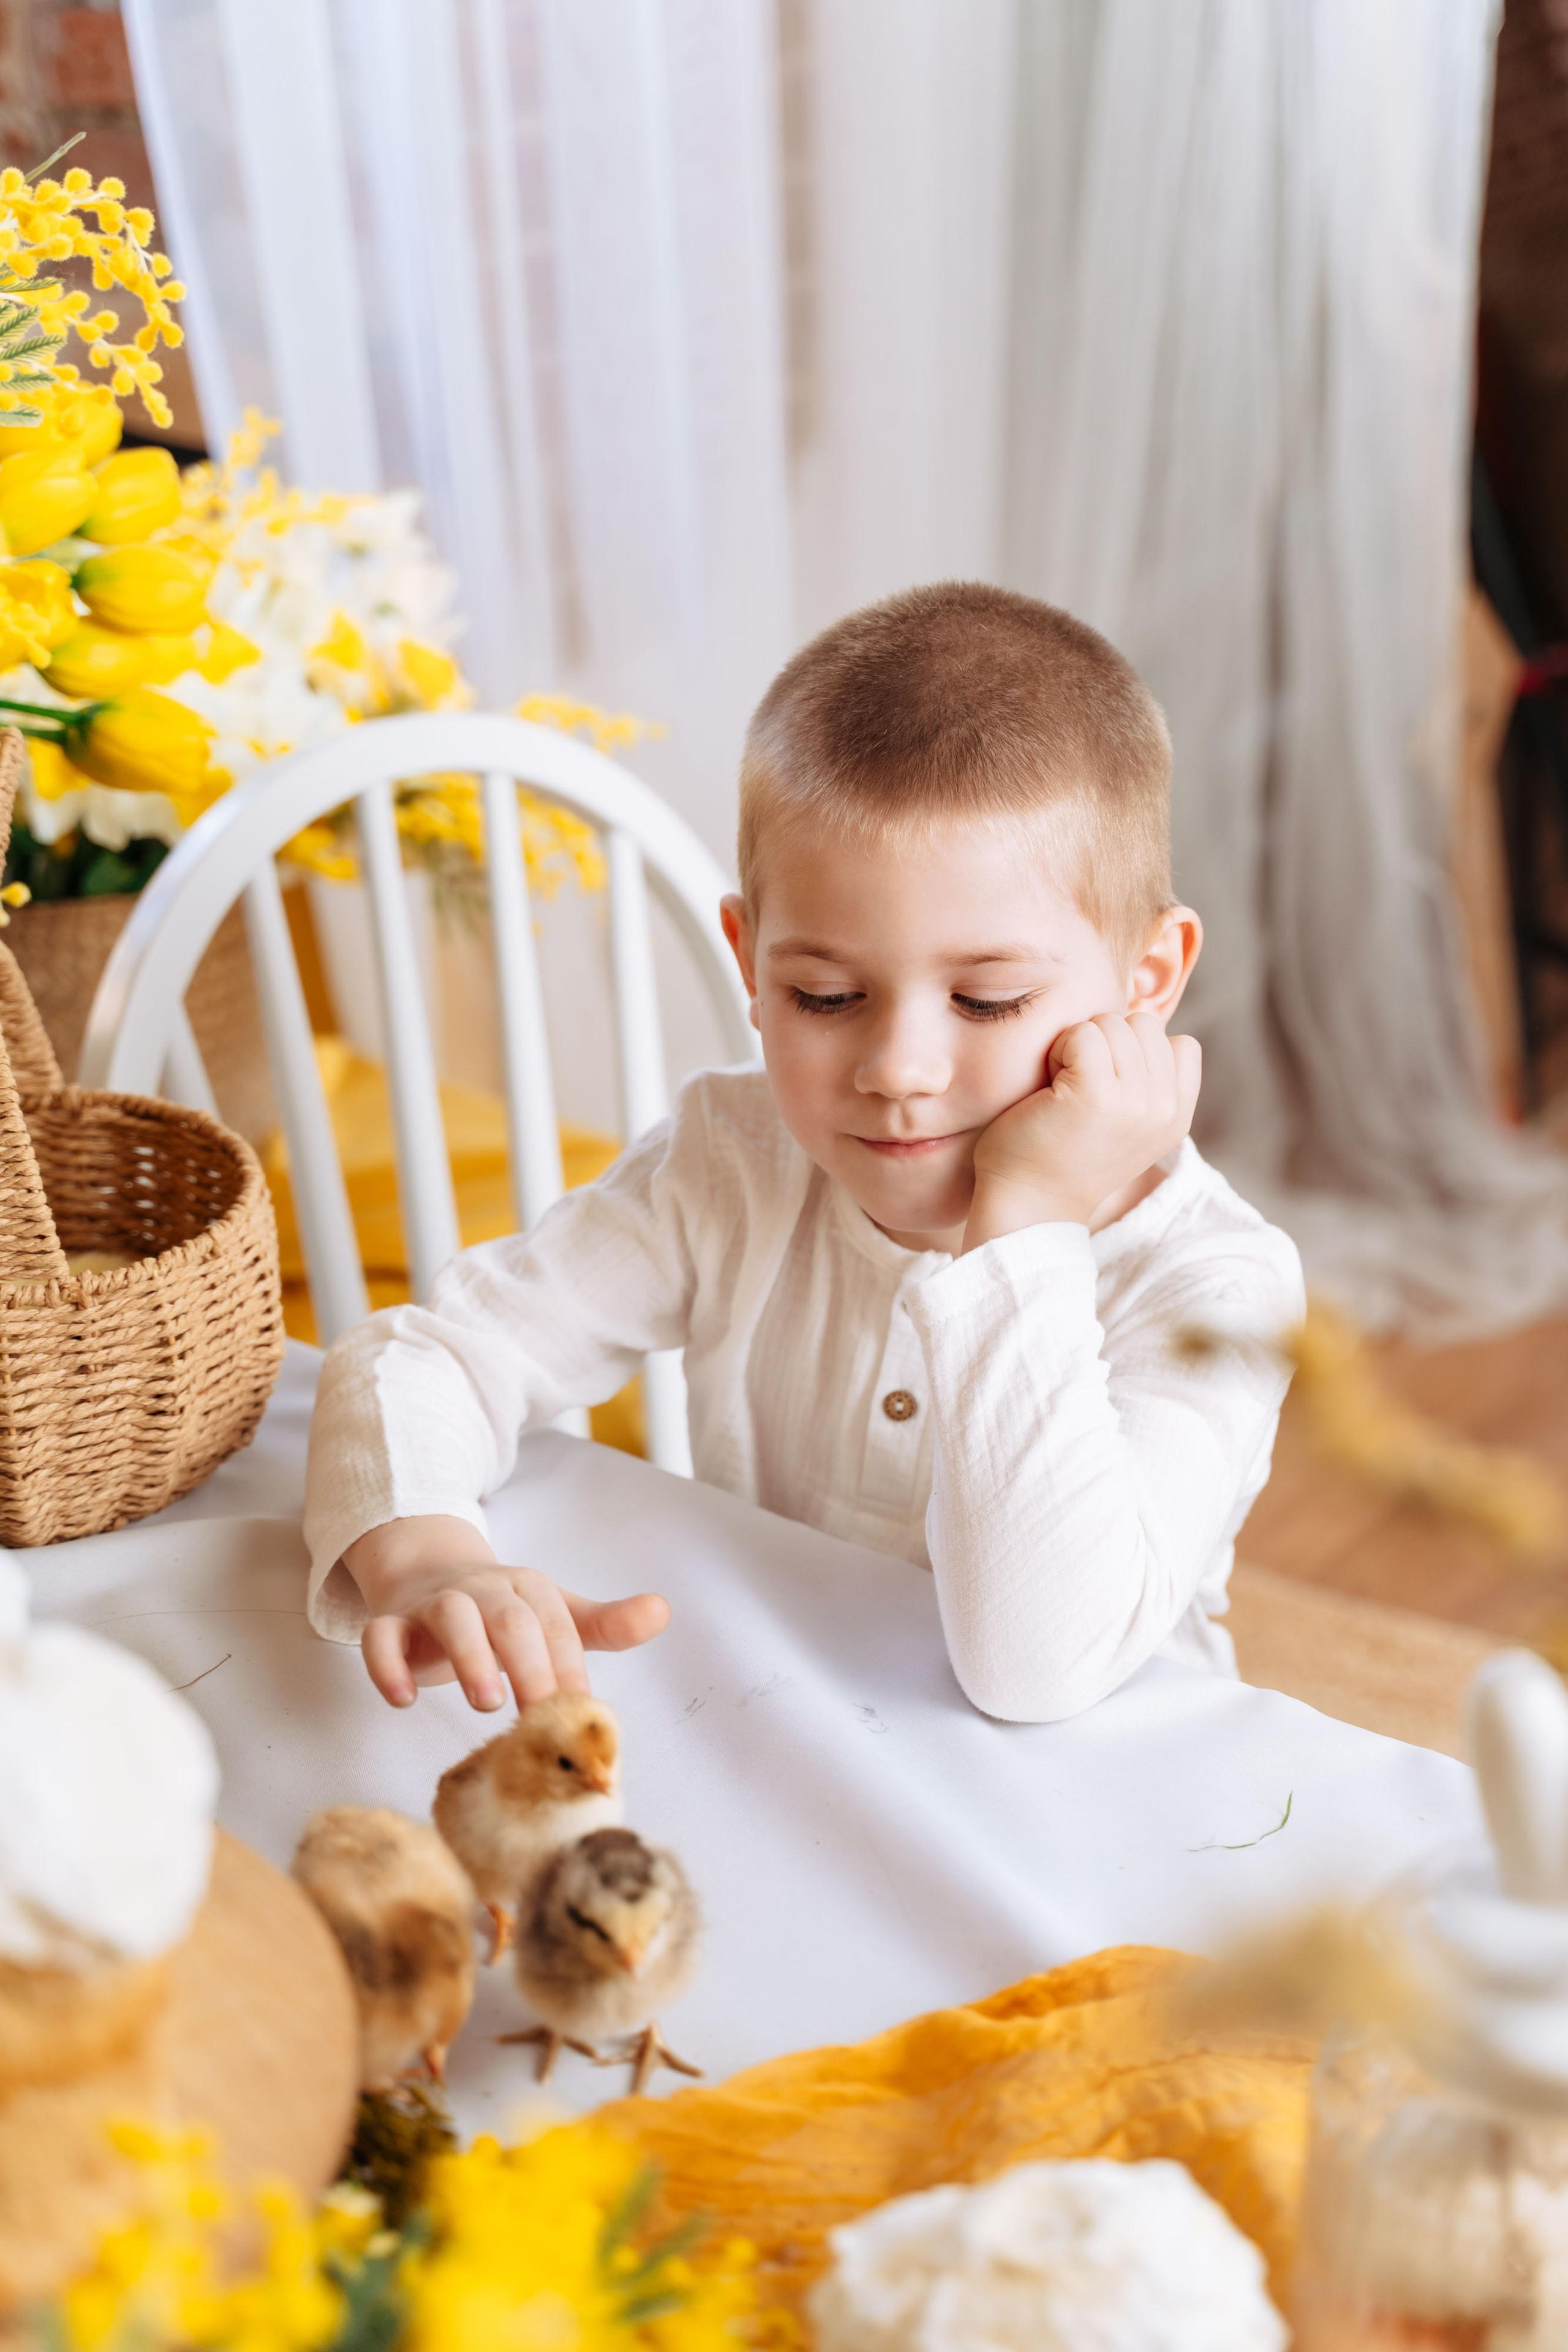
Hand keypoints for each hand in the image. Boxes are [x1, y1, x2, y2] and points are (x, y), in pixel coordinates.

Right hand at [343, 1513, 670, 1711]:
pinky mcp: (392, 1622)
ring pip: (451, 1618)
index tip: (581, 1713)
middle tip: (541, 1713)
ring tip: (487, 1701)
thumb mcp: (555, 1613)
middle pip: (510, 1618)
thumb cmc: (501, 1609)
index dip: (570, 1668)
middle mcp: (483, 1589)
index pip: (557, 1626)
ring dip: (470, 1657)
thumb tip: (663, 1610)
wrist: (428, 1573)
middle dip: (529, 1665)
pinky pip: (382, 1638)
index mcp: (529, 1588)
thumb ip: (606, 1623)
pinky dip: (387, 1665)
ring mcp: (435, 1603)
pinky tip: (402, 1698)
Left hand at [964, 1012, 1200, 1248]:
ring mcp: (1135, 1100)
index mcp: (1177, 1117)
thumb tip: (1137, 1022)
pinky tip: (1050, 1087)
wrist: (1029, 1205)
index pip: (1181, 1044)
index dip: (1136, 1051)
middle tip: (1078, 1086)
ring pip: (1112, 1022)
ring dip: (1078, 1045)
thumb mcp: (1127, 1125)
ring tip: (1063, 1089)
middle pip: (1144, 1025)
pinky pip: (1082, 1032)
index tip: (1107, 1087)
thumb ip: (1147, 1083)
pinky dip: (1058, 1049)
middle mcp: (1165, 1110)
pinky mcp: (1096, 1092)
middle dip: (1106, 1043)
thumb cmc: (1061, 1156)